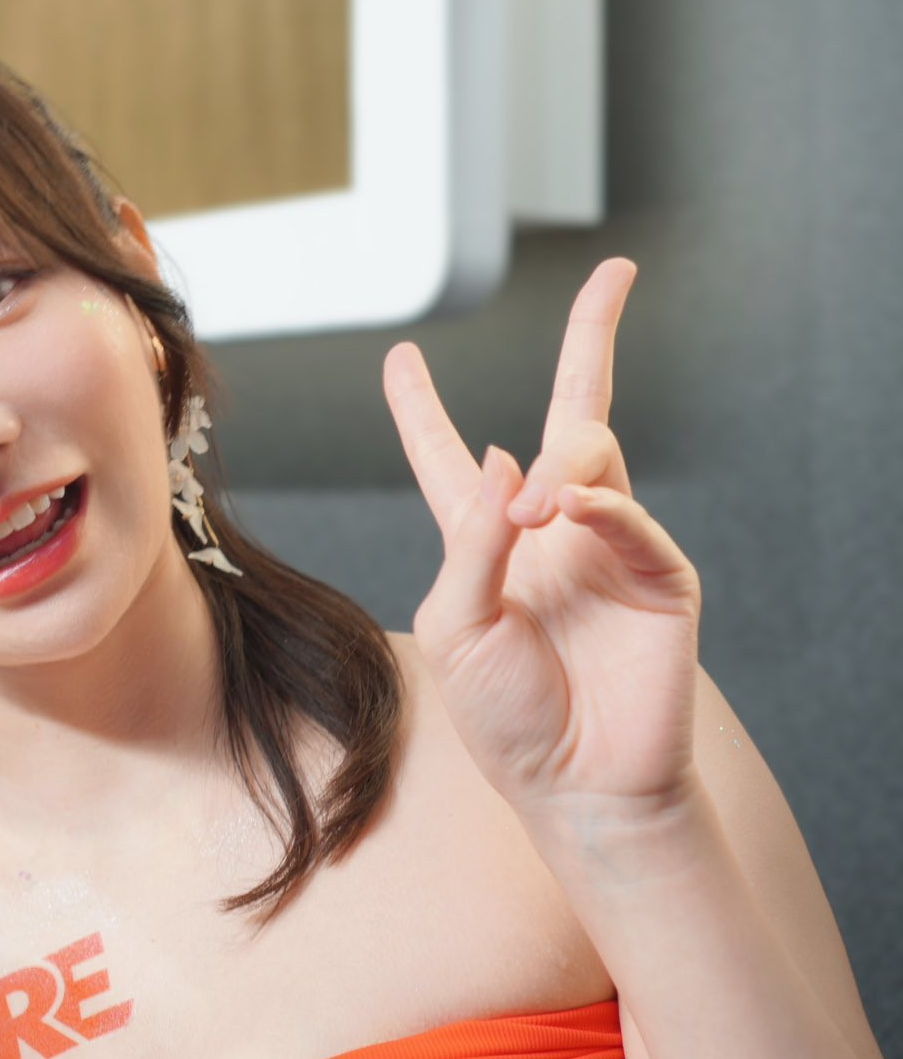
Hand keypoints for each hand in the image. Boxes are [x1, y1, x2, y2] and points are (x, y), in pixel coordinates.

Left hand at [384, 259, 703, 830]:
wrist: (577, 786)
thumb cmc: (507, 718)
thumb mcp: (457, 623)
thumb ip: (472, 537)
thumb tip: (507, 454)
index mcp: (482, 543)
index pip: (447, 457)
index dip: (421, 406)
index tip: (401, 354)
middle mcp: (548, 531)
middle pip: (569, 415)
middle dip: (594, 337)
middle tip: (615, 272)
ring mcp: (608, 547)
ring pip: (593, 455)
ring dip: (560, 464)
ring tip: (534, 511)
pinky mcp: (658, 576)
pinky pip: (630, 516)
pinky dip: (599, 505)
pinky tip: (568, 511)